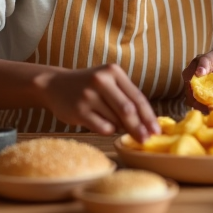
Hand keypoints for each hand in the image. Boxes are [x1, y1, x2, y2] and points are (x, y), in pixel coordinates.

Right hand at [35, 63, 160, 140]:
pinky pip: (102, 127)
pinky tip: (101, 123)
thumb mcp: (108, 82)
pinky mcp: (79, 110)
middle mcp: (101, 80)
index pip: (137, 97)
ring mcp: (89, 95)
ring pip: (115, 120)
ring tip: (114, 122)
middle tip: (146, 141)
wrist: (55, 85)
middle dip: (139, 128)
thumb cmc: (89, 86)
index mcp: (113, 72)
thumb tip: (148, 123)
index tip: (157, 131)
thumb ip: (126, 97)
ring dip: (120, 127)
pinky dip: (107, 129)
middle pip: (128, 110)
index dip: (148, 116)